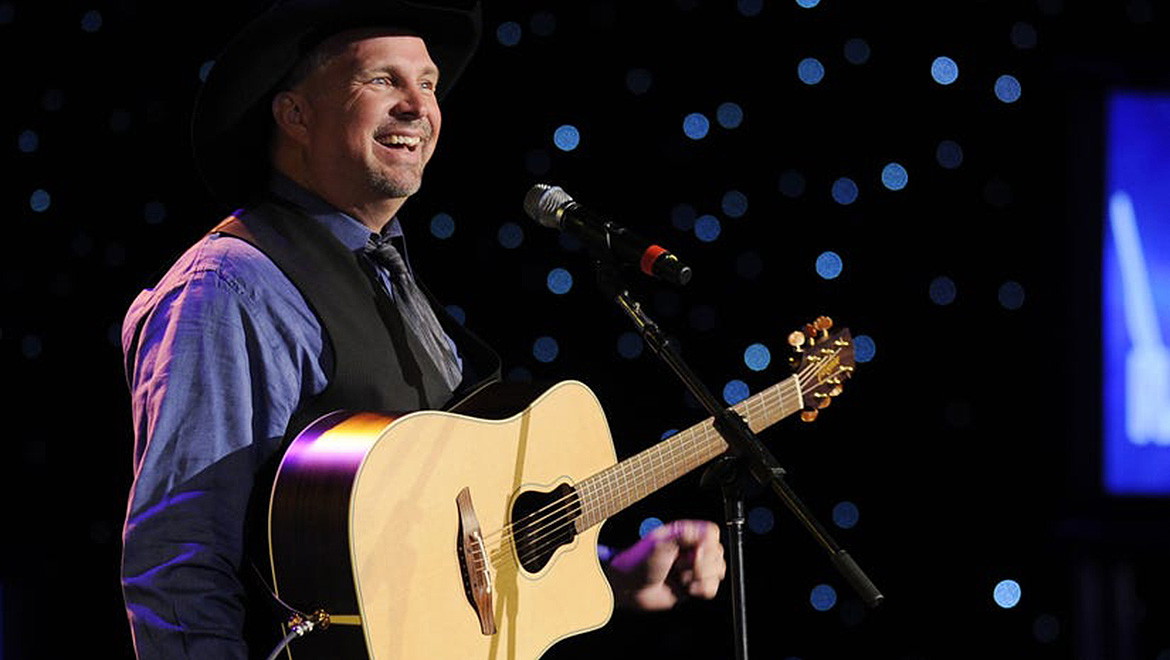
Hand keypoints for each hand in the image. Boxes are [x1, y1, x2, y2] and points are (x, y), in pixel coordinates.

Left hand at [605, 519, 726, 610]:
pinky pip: (712, 588)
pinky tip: (687, 588)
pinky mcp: (694, 585)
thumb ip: (684, 534)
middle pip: (717, 554)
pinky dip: (701, 590)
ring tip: (681, 577)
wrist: (630, 588)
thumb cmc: (639, 562)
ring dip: (700, 578)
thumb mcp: (659, 543)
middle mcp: (692, 549)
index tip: (695, 552)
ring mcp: (694, 568)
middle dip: (702, 564)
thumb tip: (708, 533)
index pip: (712, 534)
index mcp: (685, 534)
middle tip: (679, 566)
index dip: (707, 545)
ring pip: (717, 572)